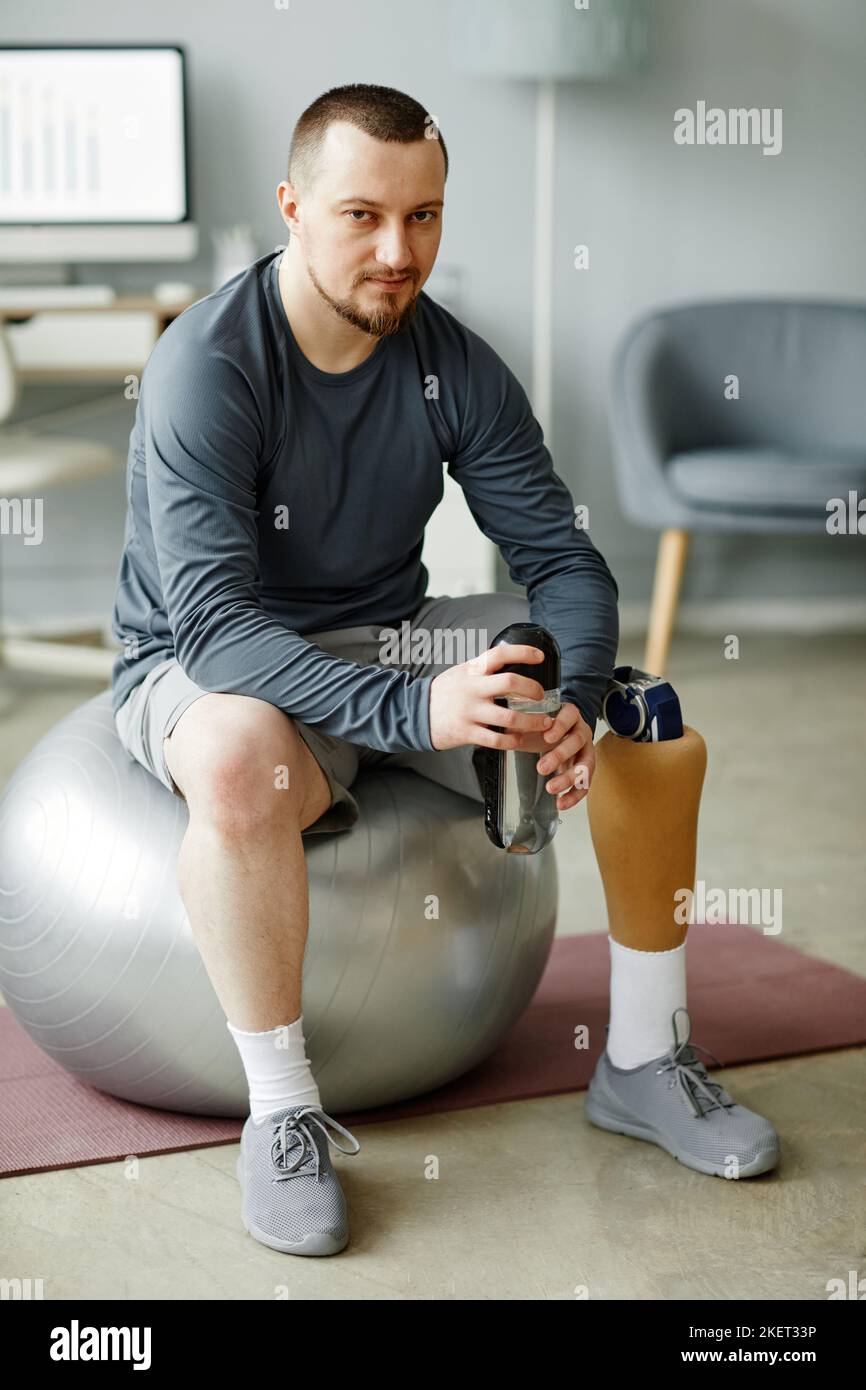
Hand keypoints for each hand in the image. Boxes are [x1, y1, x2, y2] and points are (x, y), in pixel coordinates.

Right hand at [429, 643, 555, 751]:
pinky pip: (497, 740)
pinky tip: (519, 739)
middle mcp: (472, 688)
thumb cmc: (443, 692)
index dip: (523, 652)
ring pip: (509, 716)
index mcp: (473, 671)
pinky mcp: (467, 733)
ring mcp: (470, 712)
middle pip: (510, 682)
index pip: (500, 654)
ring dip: (532, 721)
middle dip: (533, 689)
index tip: (540, 656)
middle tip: (541, 695)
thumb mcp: (461, 673)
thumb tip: (510, 662)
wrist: (415, 712)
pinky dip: (513, 741)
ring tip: (543, 723)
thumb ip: (483, 669)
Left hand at [511, 700, 594, 812]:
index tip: (547, 737)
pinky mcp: (587, 768)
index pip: (570, 715)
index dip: (561, 725)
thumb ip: (521, 724)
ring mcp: (587, 750)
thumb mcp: (532, 723)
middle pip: (577, 741)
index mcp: (570, 715)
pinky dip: (574, 795)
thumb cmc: (543, 728)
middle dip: (559, 755)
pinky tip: (561, 803)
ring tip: (550, 788)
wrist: (556, 735)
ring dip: (568, 778)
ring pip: (586, 764)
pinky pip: (586, 784)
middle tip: (541, 768)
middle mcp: (582, 731)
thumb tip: (502, 729)